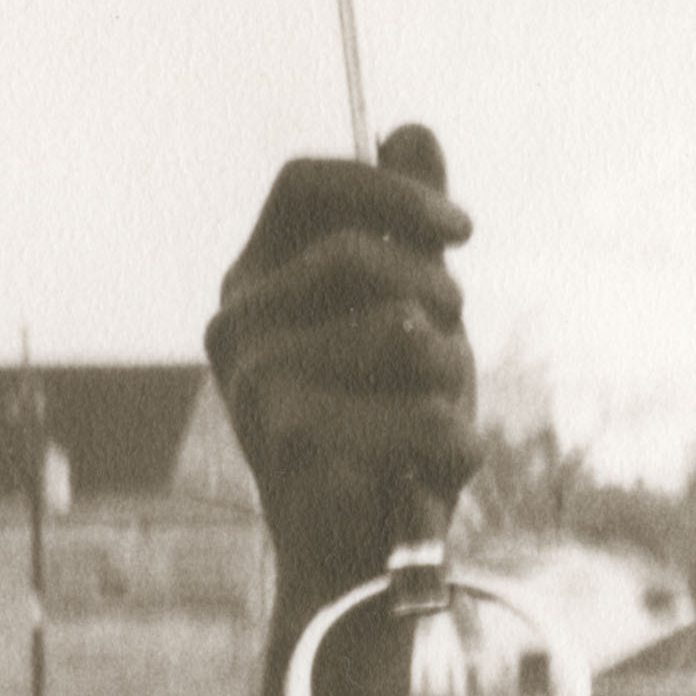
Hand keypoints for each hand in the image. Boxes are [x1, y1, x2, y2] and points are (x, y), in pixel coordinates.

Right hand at [201, 123, 487, 627]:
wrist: (361, 568)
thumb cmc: (390, 435)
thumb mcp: (412, 318)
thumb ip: (406, 230)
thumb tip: (413, 127)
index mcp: (253, 283)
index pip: (304, 184)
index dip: (389, 189)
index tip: (462, 231)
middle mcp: (234, 322)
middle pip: (360, 253)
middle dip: (439, 295)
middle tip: (457, 351)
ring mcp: (251, 378)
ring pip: (399, 327)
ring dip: (452, 374)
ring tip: (441, 420)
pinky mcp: (287, 434)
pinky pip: (421, 407)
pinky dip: (458, 441)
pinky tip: (442, 470)